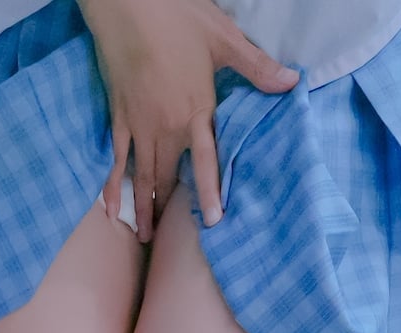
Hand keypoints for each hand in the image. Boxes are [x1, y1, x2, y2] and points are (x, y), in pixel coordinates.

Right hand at [78, 0, 299, 241]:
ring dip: (143, 208)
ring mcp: (139, 125)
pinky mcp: (119, 118)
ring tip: (144, 237)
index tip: (212, 221)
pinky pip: (116, 160)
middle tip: (170, 241)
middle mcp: (166, 127)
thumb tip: (291, 82)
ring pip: (143, 176)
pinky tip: (109, 211)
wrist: (129, 5)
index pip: (206, 161)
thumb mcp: (224, 39)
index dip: (208, 192)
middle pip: (169, 177)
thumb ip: (257, 67)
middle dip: (169, 210)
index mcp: (196, 111)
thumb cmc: (178, 16)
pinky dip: (112, 186)